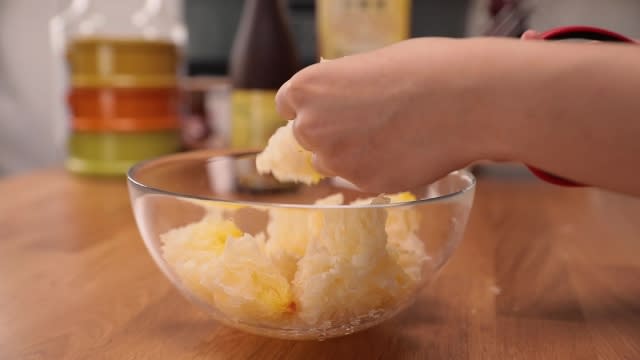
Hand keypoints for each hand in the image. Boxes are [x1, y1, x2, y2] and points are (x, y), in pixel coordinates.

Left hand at [275, 39, 494, 192]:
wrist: (465, 99)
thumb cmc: (423, 69)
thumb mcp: (369, 63)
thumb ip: (340, 84)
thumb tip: (331, 93)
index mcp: (307, 89)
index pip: (287, 105)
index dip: (309, 107)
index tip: (327, 109)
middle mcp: (312, 127)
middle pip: (306, 137)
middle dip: (328, 133)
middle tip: (366, 124)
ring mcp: (337, 160)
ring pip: (331, 163)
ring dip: (350, 155)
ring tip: (391, 137)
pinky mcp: (365, 184)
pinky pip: (360, 179)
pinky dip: (376, 169)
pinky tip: (404, 151)